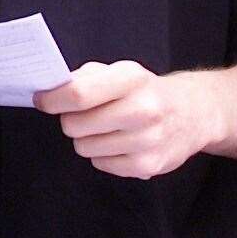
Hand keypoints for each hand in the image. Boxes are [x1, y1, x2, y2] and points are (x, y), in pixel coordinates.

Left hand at [34, 61, 219, 178]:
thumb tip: (50, 92)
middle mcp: (143, 109)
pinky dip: (103, 156)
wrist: (194, 113)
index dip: (52, 100)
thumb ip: (84, 78)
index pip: (78, 94)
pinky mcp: (148, 166)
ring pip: (84, 147)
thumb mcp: (120, 71)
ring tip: (106, 129)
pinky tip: (119, 144)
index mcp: (131, 79)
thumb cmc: (144, 90)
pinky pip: (100, 164)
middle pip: (75, 125)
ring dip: (87, 139)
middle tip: (84, 115)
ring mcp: (147, 140)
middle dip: (71, 120)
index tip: (42, 100)